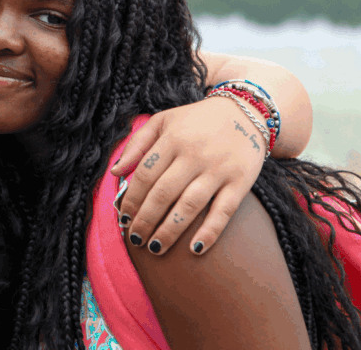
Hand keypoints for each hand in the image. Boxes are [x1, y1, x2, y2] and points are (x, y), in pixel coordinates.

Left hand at [110, 97, 264, 255]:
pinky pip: (223, 211)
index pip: (145, 174)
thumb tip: (114, 172)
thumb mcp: (163, 121)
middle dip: (145, 219)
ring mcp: (218, 169)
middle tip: (134, 238)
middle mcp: (194, 155)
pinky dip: (210, 232)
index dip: (131, 198)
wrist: (245, 111)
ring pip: (189, 205)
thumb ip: (137, 144)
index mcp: (172, 139)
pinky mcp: (240, 182)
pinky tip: (195, 249)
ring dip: (169, 231)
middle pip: (163, 193)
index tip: (123, 216)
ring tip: (154, 248)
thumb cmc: (196, 120)